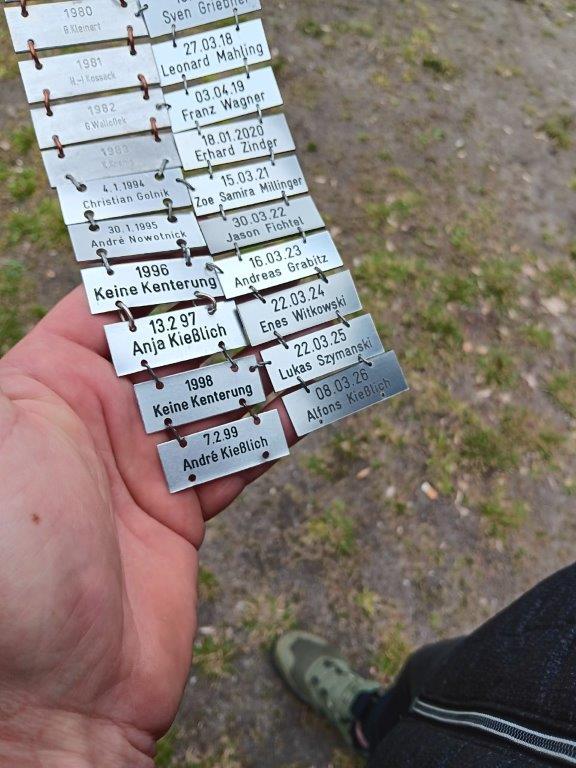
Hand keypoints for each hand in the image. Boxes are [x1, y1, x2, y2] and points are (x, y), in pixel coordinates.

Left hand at [0, 287, 296, 767]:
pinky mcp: (185, 512)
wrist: (43, 691)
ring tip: (318, 321)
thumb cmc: (10, 550)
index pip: (116, 306)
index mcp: (48, 385)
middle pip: (181, 349)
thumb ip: (60, 354)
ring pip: (221, 397)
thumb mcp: (13, 421)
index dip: (167, 269)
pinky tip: (315, 394)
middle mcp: (99, 419)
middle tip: (290, 268)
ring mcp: (146, 466)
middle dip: (234, 311)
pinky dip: (281, 426)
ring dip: (271, 362)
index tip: (219, 231)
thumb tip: (100, 293)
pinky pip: (242, 456)